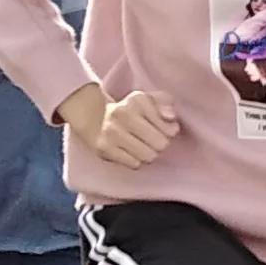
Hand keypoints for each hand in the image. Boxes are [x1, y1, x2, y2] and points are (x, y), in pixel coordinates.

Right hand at [62, 83, 180, 168]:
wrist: (95, 120)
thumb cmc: (132, 112)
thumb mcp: (149, 101)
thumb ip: (165, 104)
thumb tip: (170, 117)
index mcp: (138, 100)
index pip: (169, 128)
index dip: (170, 131)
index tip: (163, 129)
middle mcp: (123, 113)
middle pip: (161, 144)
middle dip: (160, 144)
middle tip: (152, 140)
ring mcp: (112, 131)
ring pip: (148, 156)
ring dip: (149, 154)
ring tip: (142, 146)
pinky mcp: (104, 148)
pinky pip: (134, 164)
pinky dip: (136, 161)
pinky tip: (130, 152)